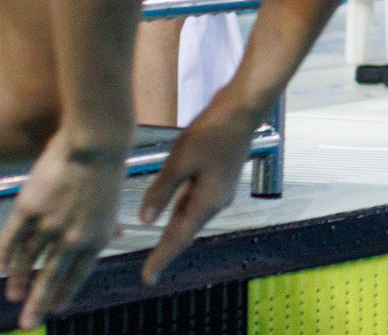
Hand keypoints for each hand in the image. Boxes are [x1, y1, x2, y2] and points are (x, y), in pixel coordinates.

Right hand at [0, 128, 127, 327]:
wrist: (96, 144)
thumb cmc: (110, 166)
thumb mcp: (114, 200)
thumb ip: (110, 221)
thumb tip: (119, 233)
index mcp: (96, 237)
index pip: (78, 274)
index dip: (66, 291)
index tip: (57, 307)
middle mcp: (72, 238)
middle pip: (50, 277)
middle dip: (38, 302)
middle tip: (27, 322)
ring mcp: (48, 226)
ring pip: (27, 261)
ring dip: (18, 281)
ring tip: (12, 296)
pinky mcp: (28, 211)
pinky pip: (11, 239)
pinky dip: (4, 255)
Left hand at [136, 95, 264, 287]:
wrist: (243, 110)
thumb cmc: (211, 132)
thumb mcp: (179, 161)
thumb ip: (161, 191)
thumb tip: (145, 220)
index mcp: (207, 201)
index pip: (179, 237)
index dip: (162, 258)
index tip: (148, 278)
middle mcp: (217, 201)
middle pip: (186, 230)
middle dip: (168, 249)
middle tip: (150, 269)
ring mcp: (221, 190)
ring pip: (190, 215)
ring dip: (174, 230)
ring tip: (157, 247)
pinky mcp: (220, 178)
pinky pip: (196, 201)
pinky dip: (181, 211)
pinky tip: (170, 210)